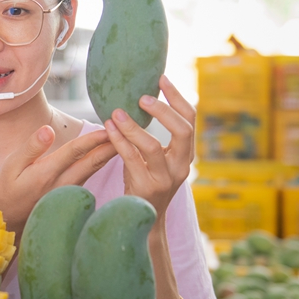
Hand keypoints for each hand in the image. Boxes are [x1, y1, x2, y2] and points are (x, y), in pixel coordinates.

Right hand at [0, 127, 116, 234]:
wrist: (9, 223)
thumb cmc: (7, 191)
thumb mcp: (10, 167)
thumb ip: (31, 148)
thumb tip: (48, 130)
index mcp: (46, 173)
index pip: (75, 151)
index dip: (93, 138)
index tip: (108, 127)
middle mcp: (62, 184)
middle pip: (92, 162)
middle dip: (110, 145)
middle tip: (127, 130)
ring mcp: (69, 192)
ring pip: (93, 170)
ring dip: (108, 154)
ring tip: (123, 138)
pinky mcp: (72, 197)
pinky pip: (89, 177)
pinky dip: (99, 164)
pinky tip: (107, 155)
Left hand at [103, 74, 195, 217]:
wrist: (142, 220)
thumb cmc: (144, 182)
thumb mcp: (154, 159)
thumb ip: (154, 136)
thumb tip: (139, 100)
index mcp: (186, 155)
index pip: (190, 120)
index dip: (178, 97)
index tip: (161, 78)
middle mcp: (181, 166)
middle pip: (183, 131)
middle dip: (163, 110)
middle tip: (142, 97)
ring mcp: (165, 179)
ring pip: (152, 146)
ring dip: (133, 127)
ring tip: (116, 113)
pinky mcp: (146, 189)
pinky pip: (131, 159)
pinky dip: (119, 141)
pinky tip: (108, 129)